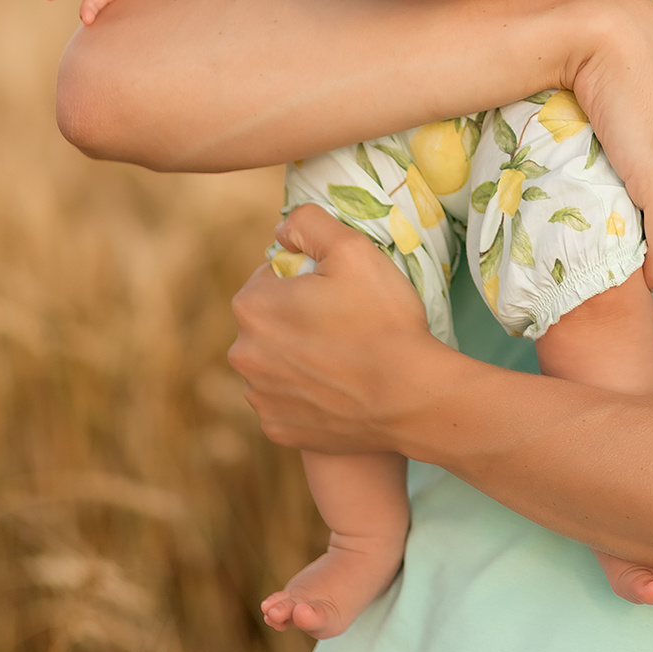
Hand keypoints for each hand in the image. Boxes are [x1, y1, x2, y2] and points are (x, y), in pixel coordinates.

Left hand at [229, 205, 441, 452]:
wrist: (410, 397)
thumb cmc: (382, 318)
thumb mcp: (353, 247)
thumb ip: (308, 222)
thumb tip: (282, 230)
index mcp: (252, 306)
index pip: (272, 275)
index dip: (307, 277)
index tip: (338, 290)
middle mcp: (243, 354)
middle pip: (271, 320)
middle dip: (298, 316)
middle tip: (346, 321)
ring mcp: (259, 397)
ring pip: (276, 361)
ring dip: (300, 356)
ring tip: (345, 356)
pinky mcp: (278, 429)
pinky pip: (286, 401)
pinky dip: (307, 394)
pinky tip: (339, 388)